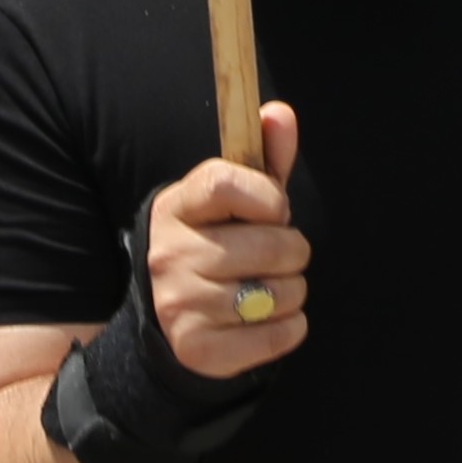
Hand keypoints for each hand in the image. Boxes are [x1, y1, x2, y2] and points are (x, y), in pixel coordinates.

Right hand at [151, 124, 309, 377]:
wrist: (171, 316)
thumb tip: (279, 113)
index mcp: (176, 208)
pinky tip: (266, 319)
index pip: (226, 182)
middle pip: (271, 244)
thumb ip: (264, 157)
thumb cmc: (216, 244)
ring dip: (291, 291)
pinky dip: (290, 327)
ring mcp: (179, 305)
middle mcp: (170, 255)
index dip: (268, 195)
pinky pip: (281, 335)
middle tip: (274, 256)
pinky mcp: (198, 349)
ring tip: (267, 288)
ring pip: (282, 292)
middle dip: (292, 250)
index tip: (274, 209)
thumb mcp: (234, 200)